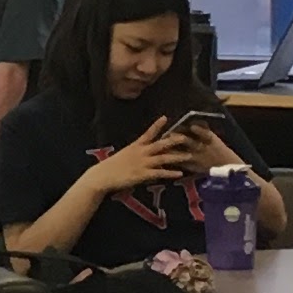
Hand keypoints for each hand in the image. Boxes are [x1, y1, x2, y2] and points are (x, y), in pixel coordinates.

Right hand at [93, 117, 207, 193]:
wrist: (103, 175)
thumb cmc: (111, 166)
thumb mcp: (124, 155)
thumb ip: (135, 153)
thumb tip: (144, 153)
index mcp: (135, 146)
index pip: (148, 133)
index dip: (157, 125)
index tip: (165, 117)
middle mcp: (141, 152)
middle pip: (160, 144)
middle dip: (173, 140)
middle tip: (186, 137)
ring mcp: (143, 163)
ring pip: (163, 158)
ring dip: (177, 157)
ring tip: (189, 156)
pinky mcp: (143, 174)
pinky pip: (160, 173)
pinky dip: (170, 173)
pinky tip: (180, 173)